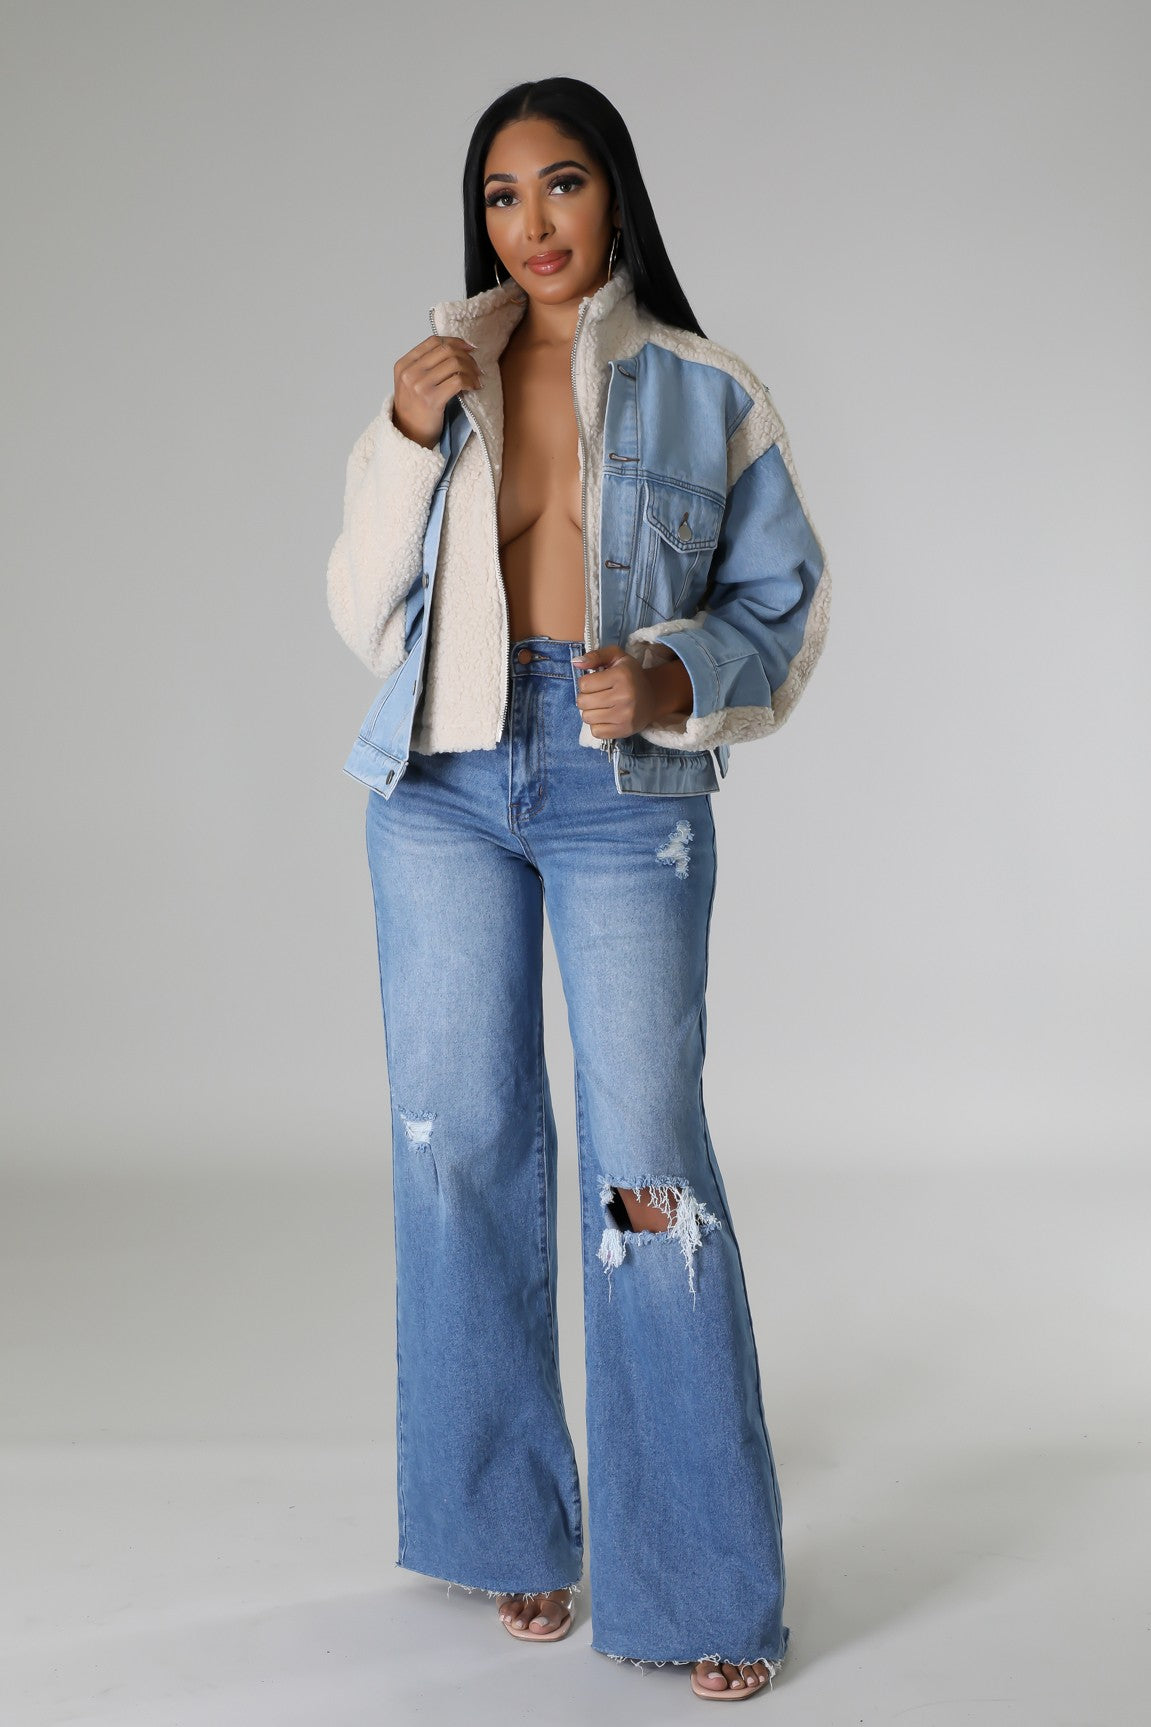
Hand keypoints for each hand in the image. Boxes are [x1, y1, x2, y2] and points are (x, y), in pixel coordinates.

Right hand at [392, 335, 482, 448]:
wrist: (408, 435)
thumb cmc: (414, 409)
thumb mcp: (410, 382)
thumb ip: (424, 365)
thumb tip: (455, 350)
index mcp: (404, 364)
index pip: (433, 342)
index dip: (455, 341)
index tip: (469, 347)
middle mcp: (410, 372)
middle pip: (446, 351)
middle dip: (467, 356)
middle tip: (477, 366)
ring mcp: (420, 386)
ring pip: (454, 363)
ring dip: (472, 369)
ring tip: (478, 378)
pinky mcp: (432, 399)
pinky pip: (458, 381)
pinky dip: (471, 381)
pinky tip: (475, 387)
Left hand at [572, 644, 693, 738]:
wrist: (653, 697)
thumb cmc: (630, 675)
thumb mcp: (616, 657)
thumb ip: (596, 656)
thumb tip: (575, 662)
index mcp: (621, 676)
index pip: (584, 684)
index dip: (586, 682)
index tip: (596, 682)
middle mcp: (624, 696)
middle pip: (583, 702)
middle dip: (586, 697)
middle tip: (597, 695)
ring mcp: (625, 716)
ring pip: (587, 718)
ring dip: (590, 712)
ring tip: (601, 706)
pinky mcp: (624, 730)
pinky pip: (596, 732)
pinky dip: (597, 725)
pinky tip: (606, 717)